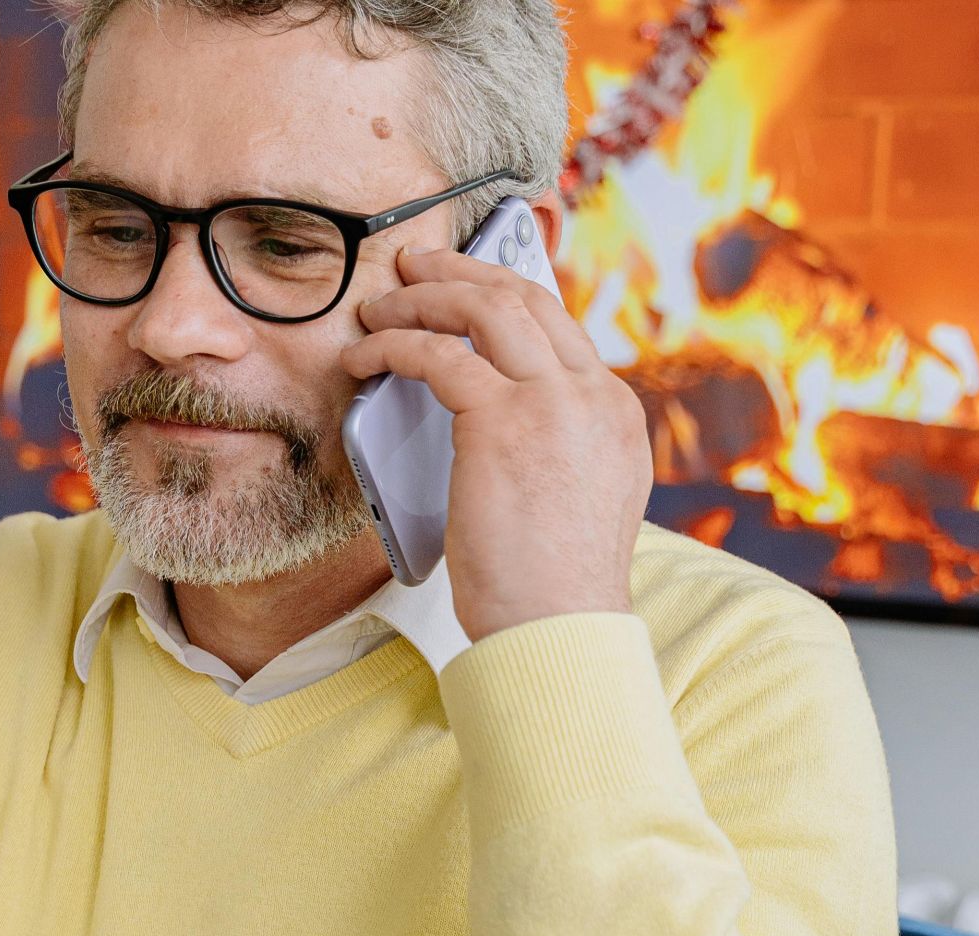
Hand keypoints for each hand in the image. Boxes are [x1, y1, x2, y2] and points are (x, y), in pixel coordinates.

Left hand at [343, 248, 650, 640]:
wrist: (557, 627)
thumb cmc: (548, 584)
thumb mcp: (575, 497)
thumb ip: (554, 446)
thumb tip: (500, 423)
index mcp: (613, 411)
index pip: (556, 325)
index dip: (502, 295)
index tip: (460, 289)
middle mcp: (592, 394)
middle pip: (524, 297)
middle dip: (461, 273)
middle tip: (413, 266)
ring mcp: (554, 402)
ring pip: (484, 309)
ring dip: (423, 298)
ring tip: (379, 305)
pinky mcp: (503, 422)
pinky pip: (438, 356)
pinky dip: (394, 346)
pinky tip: (364, 355)